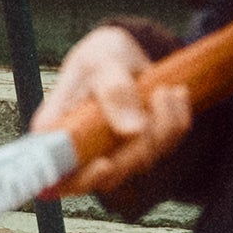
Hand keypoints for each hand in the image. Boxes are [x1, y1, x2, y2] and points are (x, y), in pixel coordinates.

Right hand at [31, 25, 192, 196]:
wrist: (123, 54)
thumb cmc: (100, 57)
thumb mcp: (101, 62)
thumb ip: (113, 92)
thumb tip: (132, 131)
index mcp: (56, 132)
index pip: (60, 174)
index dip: (82, 177)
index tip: (105, 163)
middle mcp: (80, 152)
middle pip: (110, 175)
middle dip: (140, 141)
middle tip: (157, 95)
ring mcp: (110, 156)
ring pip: (142, 162)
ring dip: (163, 124)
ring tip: (164, 89)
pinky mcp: (139, 153)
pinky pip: (167, 147)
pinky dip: (176, 120)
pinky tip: (173, 95)